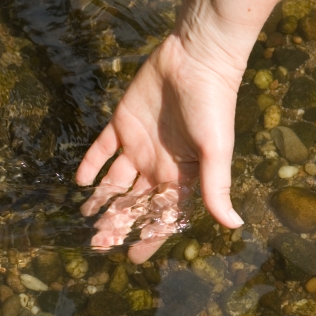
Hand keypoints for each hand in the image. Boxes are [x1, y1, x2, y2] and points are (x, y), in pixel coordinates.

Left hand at [76, 35, 244, 262]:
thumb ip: (216, 187)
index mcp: (181, 175)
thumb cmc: (211, 106)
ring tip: (86, 218)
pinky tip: (81, 182)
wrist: (194, 58)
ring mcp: (137, 145)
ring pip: (115, 180)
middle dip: (118, 222)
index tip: (132, 257)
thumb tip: (234, 226)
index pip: (163, 214)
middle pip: (135, 201)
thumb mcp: (216, 150)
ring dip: (102, 199)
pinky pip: (101, 149)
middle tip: (98, 242)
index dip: (150, 235)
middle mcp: (158, 165)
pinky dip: (90, 165)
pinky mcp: (121, 124)